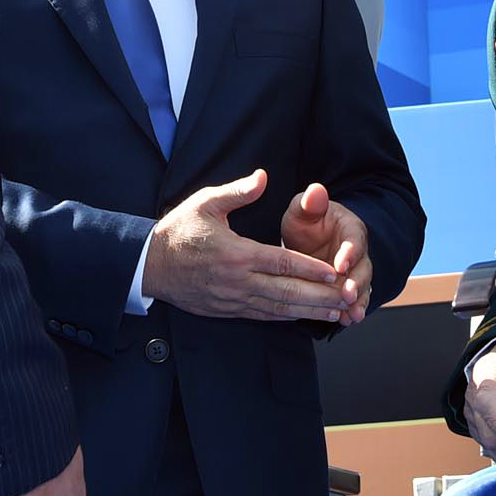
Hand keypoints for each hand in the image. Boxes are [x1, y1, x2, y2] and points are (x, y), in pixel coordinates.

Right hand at [143, 170, 349, 322]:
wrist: (148, 265)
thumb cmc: (178, 230)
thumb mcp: (205, 202)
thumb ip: (237, 192)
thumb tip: (263, 177)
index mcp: (235, 253)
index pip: (282, 263)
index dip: (311, 269)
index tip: (334, 271)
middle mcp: (237, 281)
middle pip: (287, 292)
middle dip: (320, 296)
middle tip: (346, 296)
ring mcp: (232, 299)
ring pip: (277, 310)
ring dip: (308, 312)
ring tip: (335, 311)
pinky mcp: (226, 310)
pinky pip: (262, 316)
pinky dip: (285, 318)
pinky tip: (303, 316)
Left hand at [279, 183, 371, 324]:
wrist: (308, 241)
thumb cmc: (306, 223)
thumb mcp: (303, 210)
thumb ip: (310, 203)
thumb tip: (315, 190)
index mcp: (351, 228)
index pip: (355, 239)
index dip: (350, 252)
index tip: (341, 264)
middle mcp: (358, 252)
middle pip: (363, 268)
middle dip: (357, 282)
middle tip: (348, 295)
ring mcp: (355, 272)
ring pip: (363, 287)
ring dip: (359, 301)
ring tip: (352, 315)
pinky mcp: (348, 288)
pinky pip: (354, 301)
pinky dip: (351, 311)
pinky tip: (346, 321)